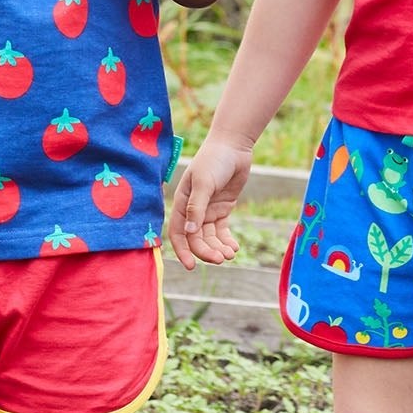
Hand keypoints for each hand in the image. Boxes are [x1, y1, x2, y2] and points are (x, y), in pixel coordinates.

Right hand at [167, 139, 252, 268]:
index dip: (183, 250)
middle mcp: (192, 210)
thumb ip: (196, 207)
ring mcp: (208, 210)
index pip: (178, 233)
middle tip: (220, 260)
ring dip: (218, 248)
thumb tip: (189, 232)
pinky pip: (222, 231)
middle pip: (196, 238)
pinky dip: (226, 241)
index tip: (191, 266)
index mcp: (181, 203)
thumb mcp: (203, 183)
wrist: (233, 146)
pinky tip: (234, 248)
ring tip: (230, 255)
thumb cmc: (214, 160)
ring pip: (210, 237)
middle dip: (206, 251)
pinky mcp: (222, 209)